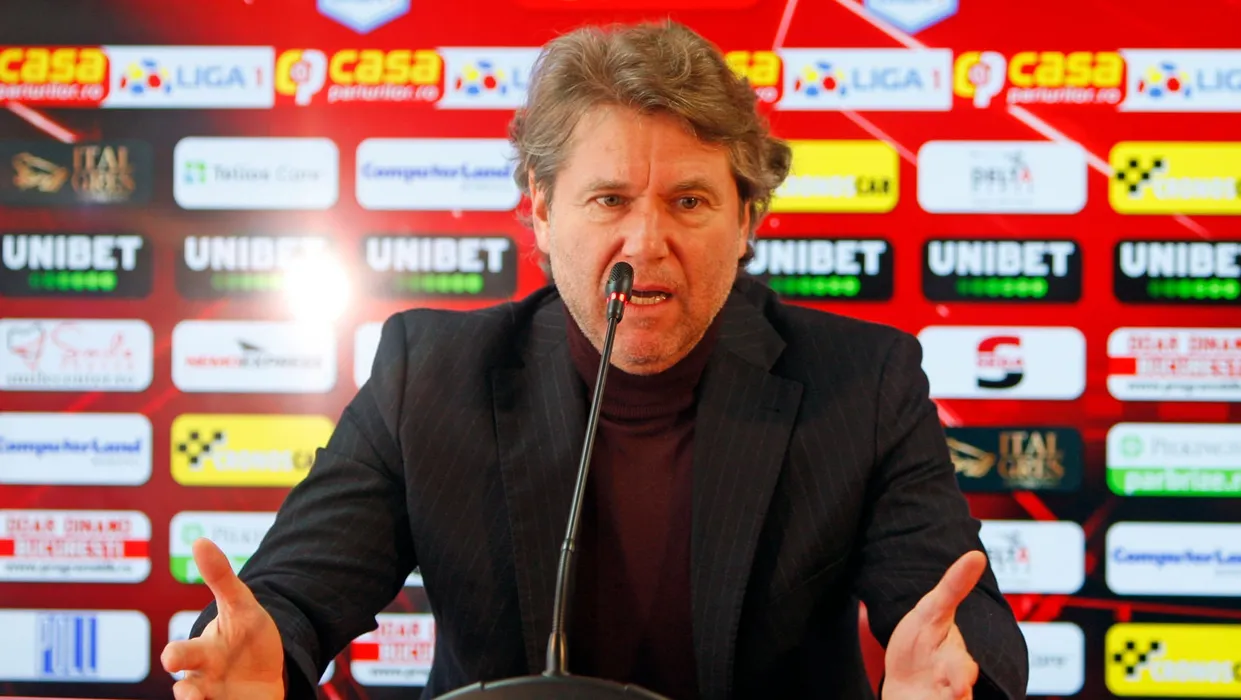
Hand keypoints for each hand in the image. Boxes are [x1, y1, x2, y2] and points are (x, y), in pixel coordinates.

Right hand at [161, 538, 285, 699]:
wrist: (266, 671)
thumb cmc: (246, 637)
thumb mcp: (241, 606)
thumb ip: (221, 578)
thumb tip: (200, 541)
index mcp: (202, 654)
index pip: (182, 654)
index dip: (176, 655)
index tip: (171, 656)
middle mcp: (202, 683)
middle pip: (187, 692)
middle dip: (187, 696)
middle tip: (191, 697)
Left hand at [882, 551, 985, 699]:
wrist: (902, 682)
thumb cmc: (919, 644)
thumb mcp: (931, 612)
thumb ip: (954, 587)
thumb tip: (977, 555)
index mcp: (956, 660)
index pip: (962, 668)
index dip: (959, 675)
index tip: (959, 682)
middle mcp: (953, 686)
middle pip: (959, 695)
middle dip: (954, 692)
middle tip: (953, 691)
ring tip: (943, 698)